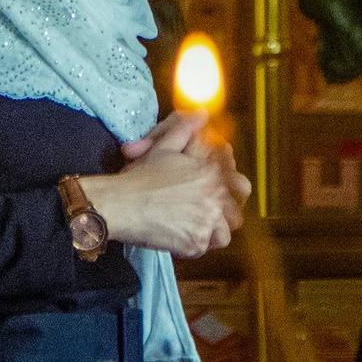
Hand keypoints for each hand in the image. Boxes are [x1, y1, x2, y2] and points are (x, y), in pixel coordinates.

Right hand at [91, 114, 250, 257]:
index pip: (241, 185)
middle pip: (237, 214)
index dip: (229, 192)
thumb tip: (202, 113)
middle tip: (206, 215)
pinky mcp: (196, 242)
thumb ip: (186, 130)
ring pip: (223, 234)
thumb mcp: (164, 147)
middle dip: (225, 216)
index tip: (212, 196)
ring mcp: (207, 220)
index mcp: (212, 172)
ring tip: (189, 226)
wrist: (120, 204)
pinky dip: (191, 245)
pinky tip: (175, 235)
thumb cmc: (140, 176)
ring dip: (210, 232)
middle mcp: (215, 196)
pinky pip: (203, 248)